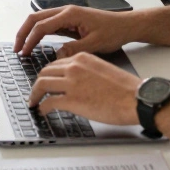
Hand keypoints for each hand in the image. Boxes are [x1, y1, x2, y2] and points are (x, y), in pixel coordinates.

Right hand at [14, 5, 138, 56]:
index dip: (30, 40)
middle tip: (17, 49)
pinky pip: (49, 25)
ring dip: (30, 32)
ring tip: (23, 47)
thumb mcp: (94, 44)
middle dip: (23, 33)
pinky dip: (39, 33)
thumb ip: (74, 49)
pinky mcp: (69, 21)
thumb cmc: (113, 32)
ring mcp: (67, 15)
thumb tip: (57, 56)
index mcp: (70, 14)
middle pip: (35, 18)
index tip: (24, 52)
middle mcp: (66, 11)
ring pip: (40, 20)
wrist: (126, 25)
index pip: (42, 26)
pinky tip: (36, 43)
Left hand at [27, 53, 141, 125]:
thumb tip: (75, 82)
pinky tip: (43, 111)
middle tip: (36, 92)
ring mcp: (71, 83)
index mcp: (82, 58)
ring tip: (34, 102)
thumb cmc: (125, 88)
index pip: (56, 63)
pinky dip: (42, 107)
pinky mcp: (72, 100)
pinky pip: (48, 102)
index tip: (45, 81)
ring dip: (35, 94)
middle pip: (45, 72)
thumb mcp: (102, 69)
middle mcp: (74, 67)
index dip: (48, 74)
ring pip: (41, 84)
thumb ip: (85, 71)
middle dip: (38, 83)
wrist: (136, 98)